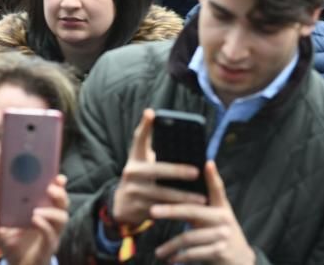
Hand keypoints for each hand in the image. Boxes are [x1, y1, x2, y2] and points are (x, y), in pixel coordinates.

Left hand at [0, 175, 68, 264]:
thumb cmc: (14, 247)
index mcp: (43, 212)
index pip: (56, 196)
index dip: (60, 186)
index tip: (58, 177)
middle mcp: (51, 221)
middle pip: (64, 204)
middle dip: (60, 194)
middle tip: (49, 189)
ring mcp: (53, 234)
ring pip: (63, 218)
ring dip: (51, 212)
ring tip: (35, 212)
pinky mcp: (49, 246)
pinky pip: (51, 234)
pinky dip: (44, 226)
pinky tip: (35, 221)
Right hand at [111, 109, 207, 226]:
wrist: (121, 206)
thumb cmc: (141, 178)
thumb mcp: (143, 162)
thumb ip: (156, 147)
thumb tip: (171, 128)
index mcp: (135, 158)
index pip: (139, 139)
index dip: (145, 125)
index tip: (151, 112)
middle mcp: (132, 172)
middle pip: (158, 169)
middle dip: (178, 171)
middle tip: (196, 172)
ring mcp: (133, 191)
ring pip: (162, 194)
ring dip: (183, 197)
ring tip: (201, 199)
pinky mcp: (136, 208)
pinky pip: (162, 209)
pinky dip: (177, 210)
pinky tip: (191, 211)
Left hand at [152, 162, 255, 264]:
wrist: (241, 259)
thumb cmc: (221, 234)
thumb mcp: (217, 217)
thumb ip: (202, 207)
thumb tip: (178, 195)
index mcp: (222, 207)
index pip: (218, 189)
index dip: (213, 176)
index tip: (207, 163)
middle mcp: (223, 219)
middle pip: (193, 212)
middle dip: (171, 210)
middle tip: (153, 211)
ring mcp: (222, 235)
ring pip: (189, 237)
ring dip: (171, 246)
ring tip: (159, 252)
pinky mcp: (219, 252)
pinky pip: (194, 253)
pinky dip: (180, 257)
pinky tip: (171, 259)